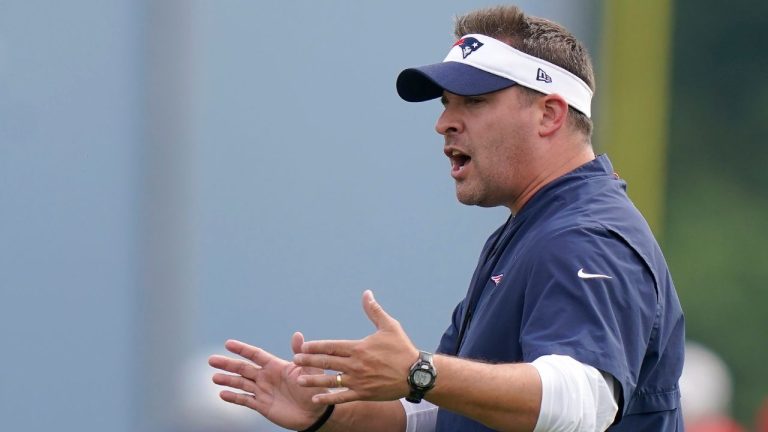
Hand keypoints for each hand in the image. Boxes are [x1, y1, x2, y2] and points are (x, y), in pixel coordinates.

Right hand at [208, 333, 328, 429]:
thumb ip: (299, 354)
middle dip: (228, 364)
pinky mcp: (262, 405)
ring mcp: (263, 391)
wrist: (316, 413)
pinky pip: (245, 400)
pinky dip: (234, 397)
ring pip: (241, 384)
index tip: (228, 343)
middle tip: (211, 360)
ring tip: (214, 377)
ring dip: (227, 380)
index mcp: (276, 366)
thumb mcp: (308, 370)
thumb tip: (297, 335)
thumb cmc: (314, 388)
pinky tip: (222, 394)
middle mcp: (266, 377)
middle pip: (243, 368)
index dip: (242, 349)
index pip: (255, 355)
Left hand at [294, 290, 419, 404]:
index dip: (316, 347)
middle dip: (309, 362)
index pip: (331, 347)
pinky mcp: (364, 393)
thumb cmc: (402, 348)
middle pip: (327, 363)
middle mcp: (356, 364)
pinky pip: (342, 397)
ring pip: (331, 380)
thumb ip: (374, 311)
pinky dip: (329, 397)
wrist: (416, 373)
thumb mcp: (389, 326)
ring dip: (314, 380)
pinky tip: (316, 398)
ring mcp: (358, 380)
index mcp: (358, 348)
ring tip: (299, 381)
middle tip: (295, 361)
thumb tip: (366, 293)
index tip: (303, 347)